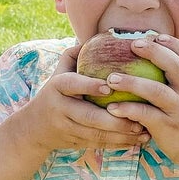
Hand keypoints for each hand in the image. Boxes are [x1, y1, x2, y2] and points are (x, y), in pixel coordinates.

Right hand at [21, 45, 149, 152]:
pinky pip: (99, 145)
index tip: (109, 86)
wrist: (34, 127)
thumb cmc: (55, 91)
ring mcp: (67, 128)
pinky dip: (120, 144)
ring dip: (122, 134)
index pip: (71, 85)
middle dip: (114, 119)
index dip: (89, 86)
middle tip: (138, 114)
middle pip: (88, 116)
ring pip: (96, 135)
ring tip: (144, 129)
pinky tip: (139, 140)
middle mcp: (60, 109)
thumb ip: (76, 54)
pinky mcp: (75, 142)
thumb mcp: (59, 71)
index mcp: (56, 87)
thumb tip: (104, 34)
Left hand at [104, 34, 178, 169]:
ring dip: (132, 82)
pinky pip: (145, 115)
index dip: (173, 44)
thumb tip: (159, 63)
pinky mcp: (169, 128)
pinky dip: (128, 110)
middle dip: (154, 52)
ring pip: (156, 90)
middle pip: (175, 66)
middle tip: (132, 44)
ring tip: (111, 78)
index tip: (156, 36)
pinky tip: (111, 108)